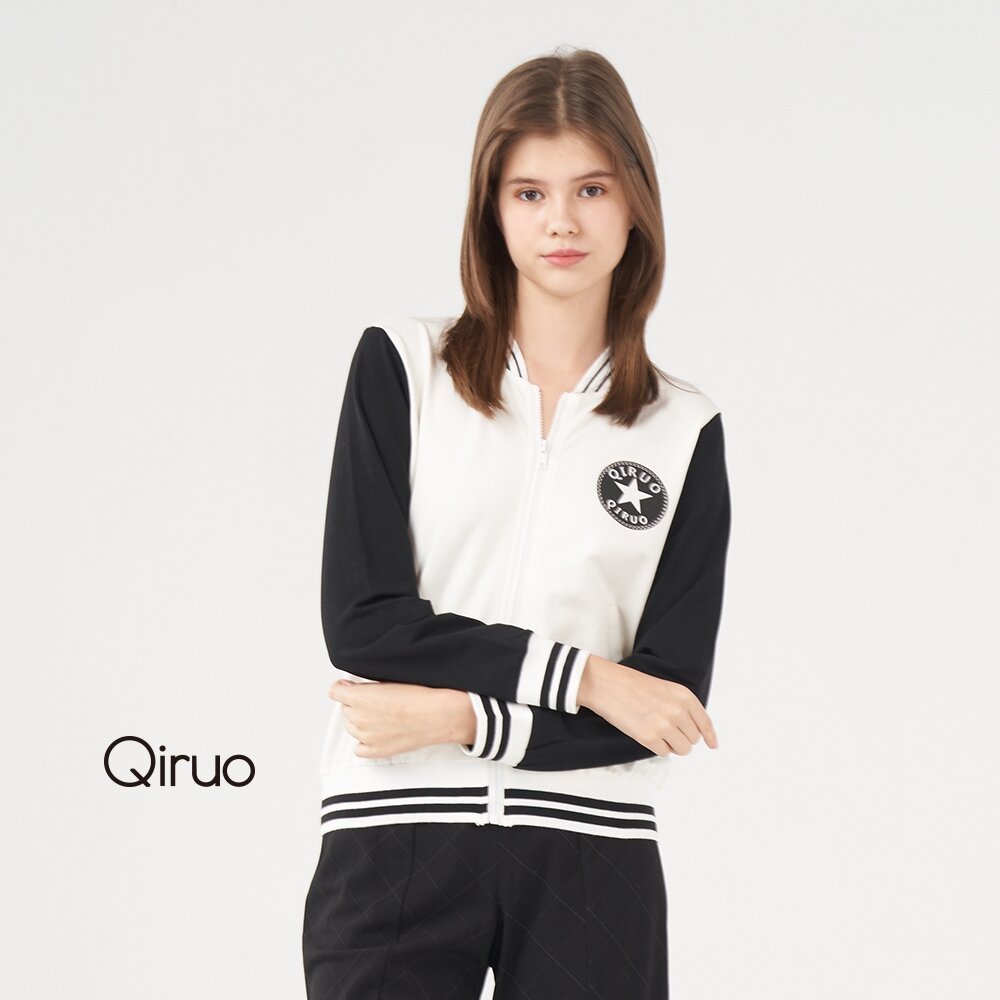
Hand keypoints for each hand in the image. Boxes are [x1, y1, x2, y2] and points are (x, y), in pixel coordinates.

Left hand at [328, 679, 476, 757]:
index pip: (335, 691)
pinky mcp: (375, 751)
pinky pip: (359, 748)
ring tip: (384, 715)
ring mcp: (365, 737)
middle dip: (357, 703)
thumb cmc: (420, 696)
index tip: (350, 687)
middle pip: (346, 708)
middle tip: (377, 701)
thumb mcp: (390, 680)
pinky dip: (365, 741)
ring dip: (362, 720)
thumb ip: (366, 685)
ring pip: (352, 726)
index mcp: (359, 698)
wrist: (438, 715)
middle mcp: (358, 718)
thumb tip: (353, 687)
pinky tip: (378, 733)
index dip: (344, 687)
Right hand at [576, 655, 717, 756]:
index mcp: (684, 696)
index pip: (705, 723)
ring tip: (657, 732)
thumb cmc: (632, 684)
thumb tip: (694, 730)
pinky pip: (664, 753)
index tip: (713, 745)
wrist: (608, 685)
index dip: (710, 736)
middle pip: (693, 739)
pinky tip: (646, 733)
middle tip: (666, 729)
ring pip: (682, 749)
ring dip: (672, 745)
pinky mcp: (649, 738)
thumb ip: (682, 706)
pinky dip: (657, 747)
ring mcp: (664, 726)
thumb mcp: (666, 688)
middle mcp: (678, 711)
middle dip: (682, 737)